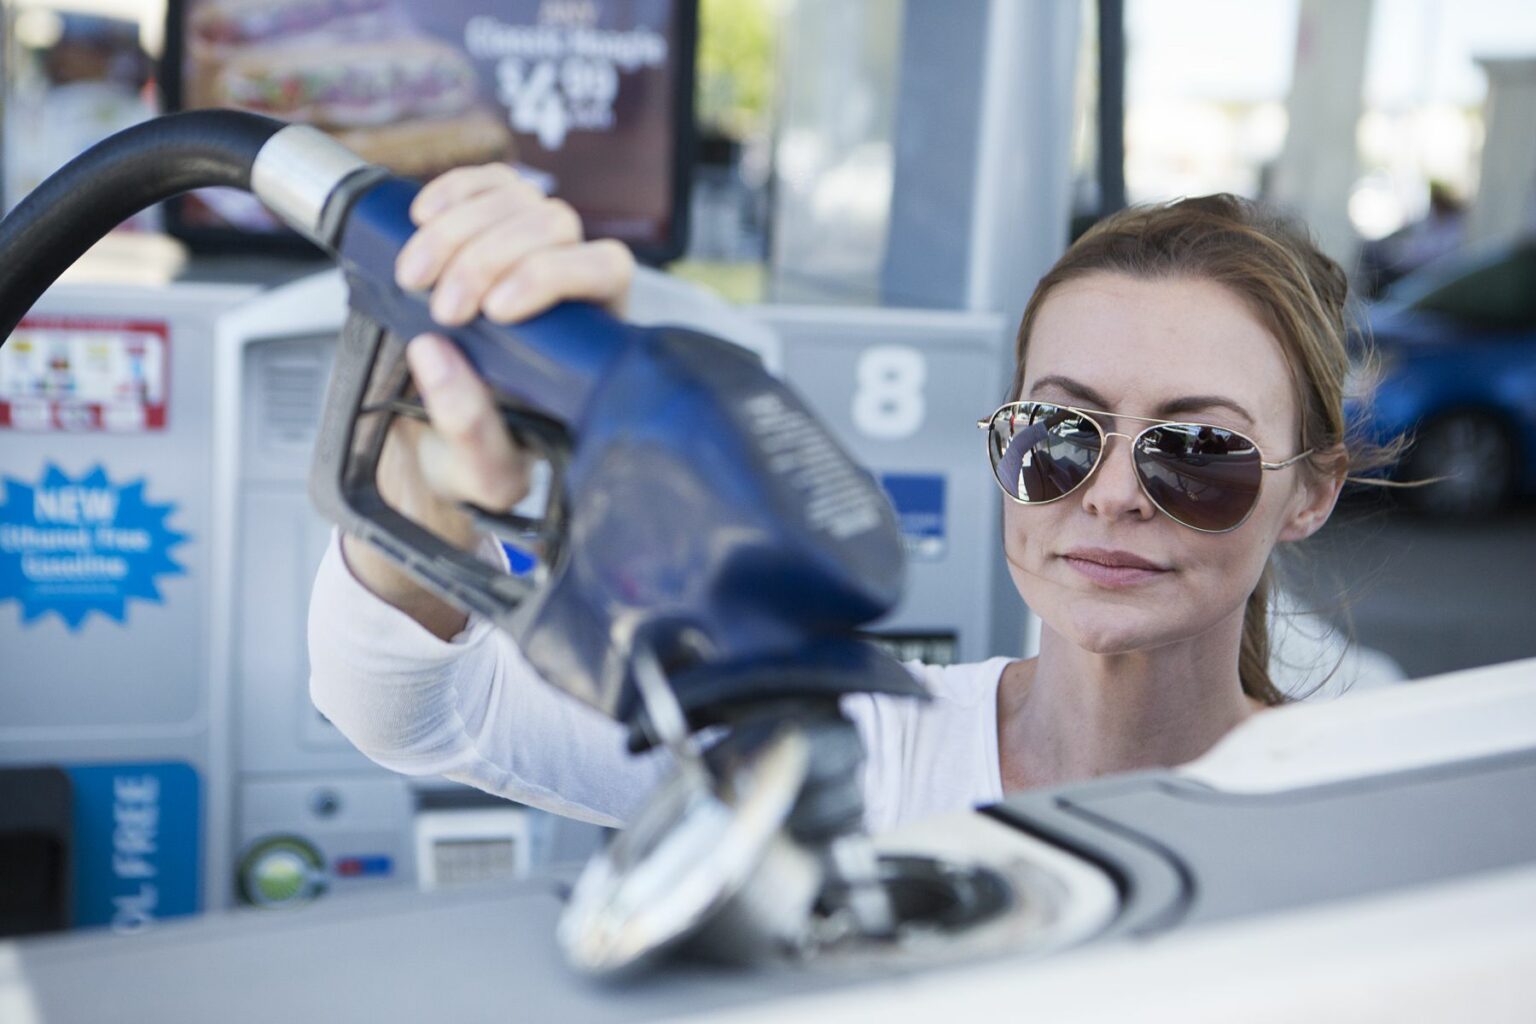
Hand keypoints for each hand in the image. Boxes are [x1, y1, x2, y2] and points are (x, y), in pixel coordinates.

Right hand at [341, 163, 634, 637]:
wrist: (453, 443)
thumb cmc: (488, 455)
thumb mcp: (482, 470)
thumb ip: (470, 429)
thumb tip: (435, 353)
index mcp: (595, 335)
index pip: (606, 268)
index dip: (553, 275)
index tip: (496, 311)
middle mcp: (575, 283)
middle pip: (554, 225)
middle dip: (488, 257)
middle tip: (442, 308)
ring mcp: (536, 248)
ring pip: (518, 199)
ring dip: (459, 228)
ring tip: (413, 275)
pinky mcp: (495, 228)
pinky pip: (490, 184)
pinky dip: (454, 190)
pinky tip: (422, 216)